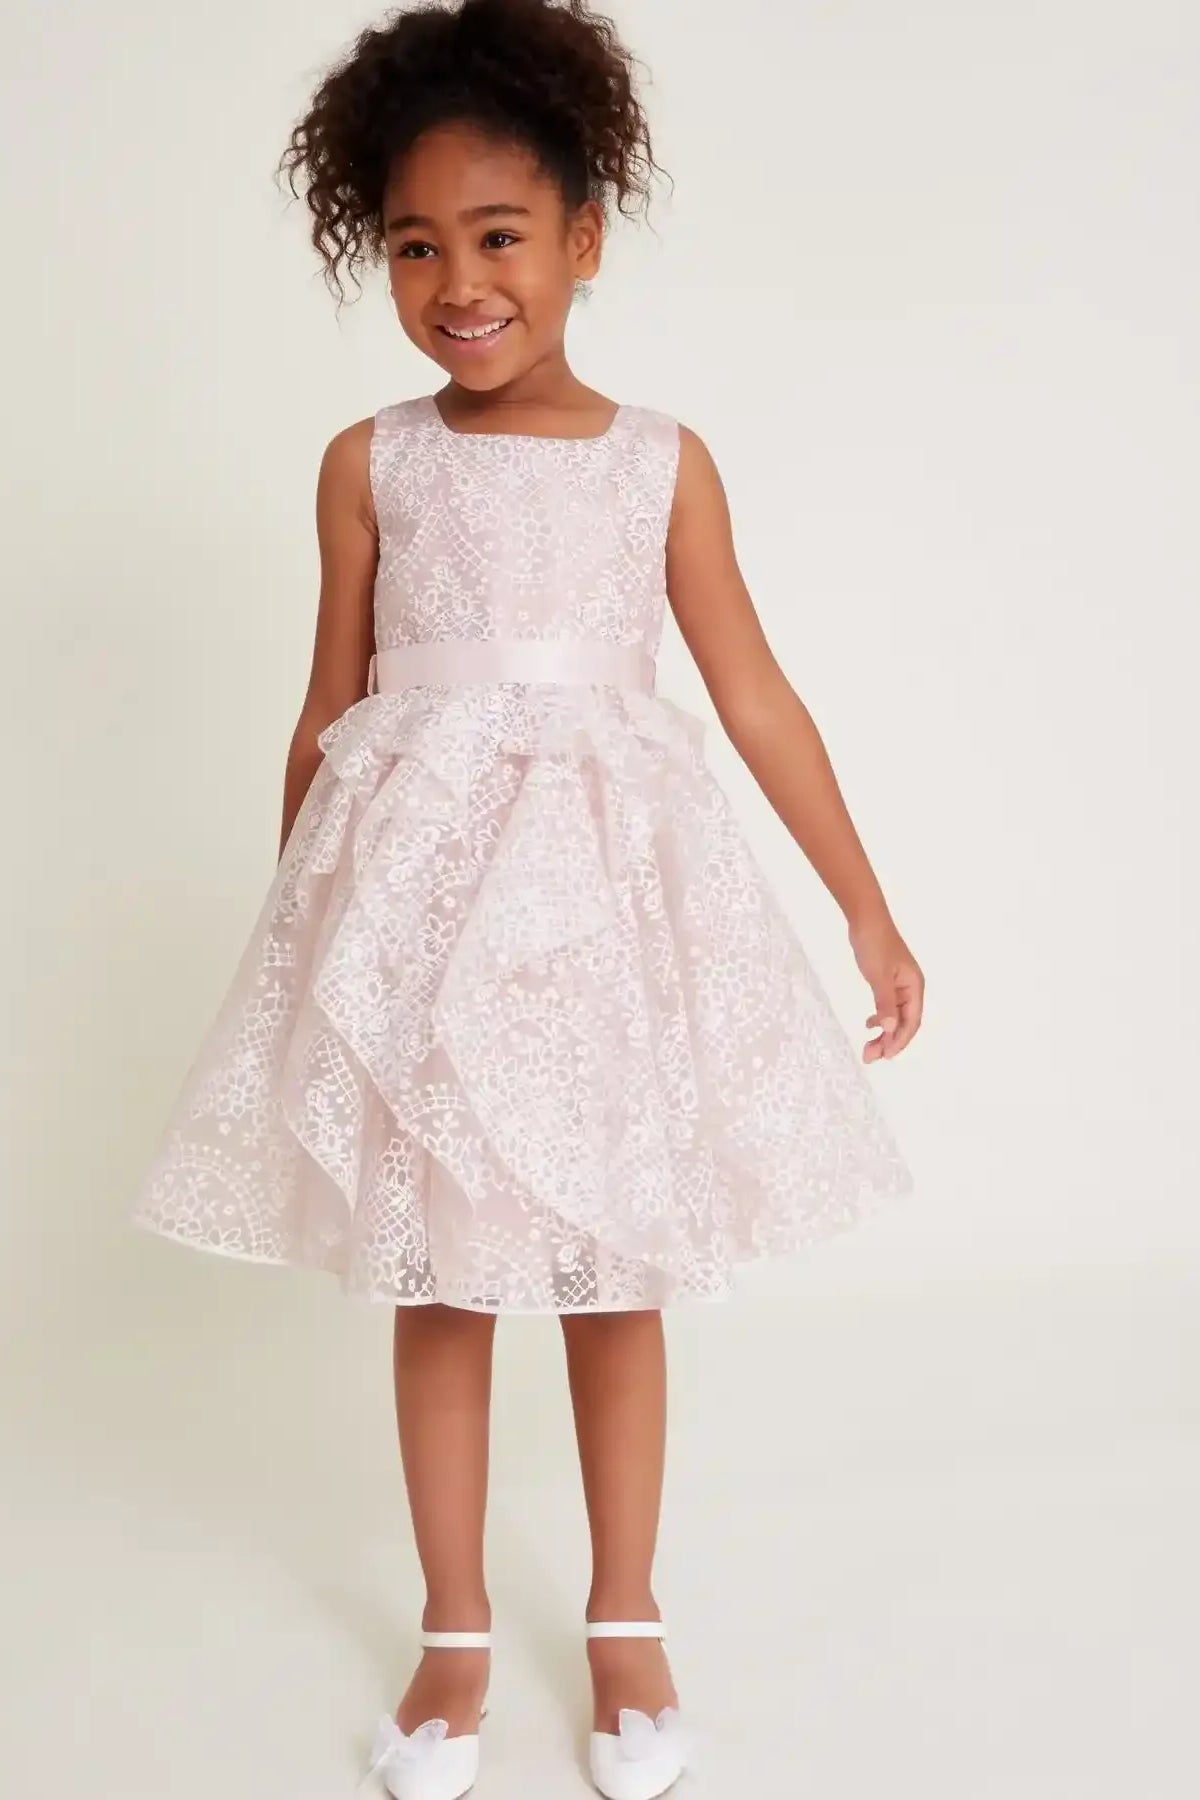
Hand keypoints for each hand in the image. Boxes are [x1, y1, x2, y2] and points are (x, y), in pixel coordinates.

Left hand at [848, 913, 923, 1062]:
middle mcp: (911, 988)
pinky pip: (887, 1007)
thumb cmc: (875, 944)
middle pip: (904, 1022)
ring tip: (868, 1047)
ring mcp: (899, 985)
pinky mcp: (887, 982)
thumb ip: (884, 1002)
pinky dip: (880, 1018)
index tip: (885, 1055)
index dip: (900, 1041)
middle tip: (870, 1056)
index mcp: (914, 987)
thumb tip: (889, 1028)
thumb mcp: (879, 976)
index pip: (911, 1022)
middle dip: (889, 1041)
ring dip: (883, 1033)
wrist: (866, 919)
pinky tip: (869, 1024)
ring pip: (894, 1016)